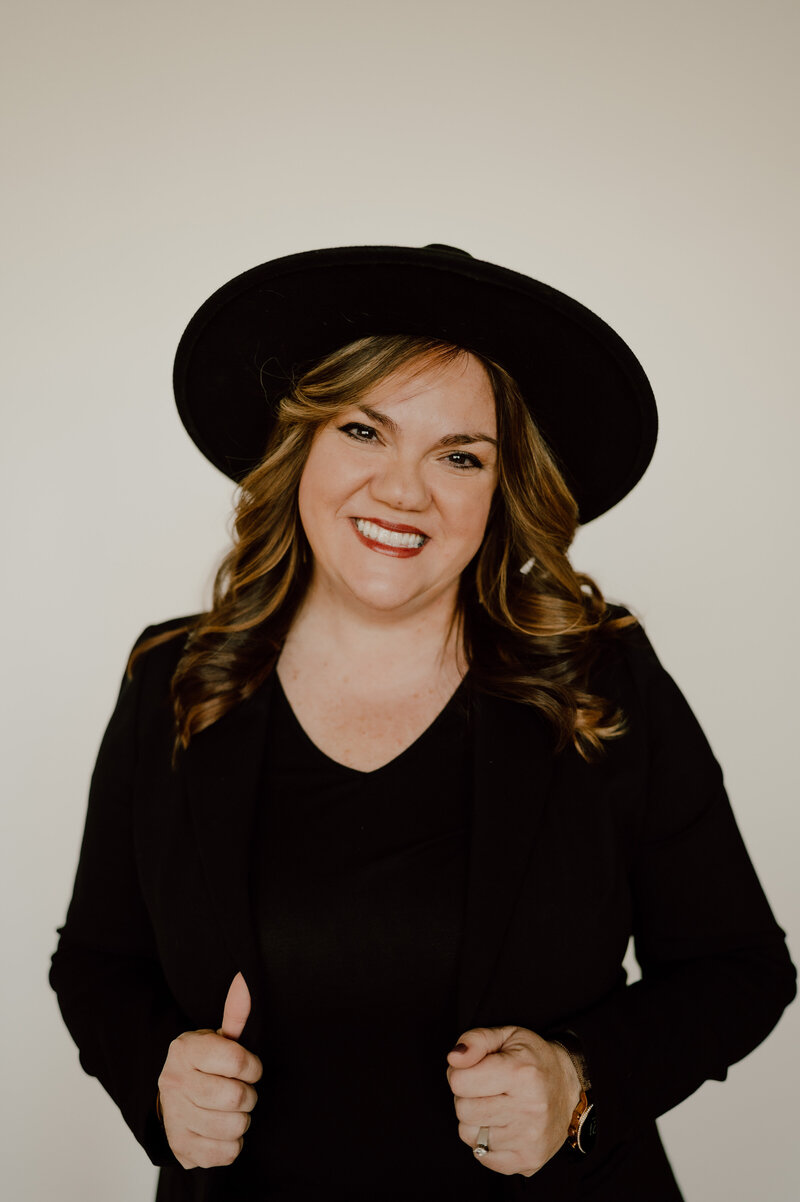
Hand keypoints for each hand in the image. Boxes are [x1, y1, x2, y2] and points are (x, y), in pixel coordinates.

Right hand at [157, 972, 262, 1168]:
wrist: (170, 1099)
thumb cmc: (204, 1065)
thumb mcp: (217, 1036)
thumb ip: (236, 1014)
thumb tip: (245, 981)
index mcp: (186, 1049)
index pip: (238, 1060)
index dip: (253, 1067)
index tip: (250, 1068)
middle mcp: (175, 1082)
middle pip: (237, 1097)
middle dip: (249, 1095)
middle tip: (241, 1091)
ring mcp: (176, 1117)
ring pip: (234, 1127)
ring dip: (242, 1120)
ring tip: (232, 1110)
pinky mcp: (181, 1148)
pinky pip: (226, 1153)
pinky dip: (233, 1144)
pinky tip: (223, 1130)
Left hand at [446, 1026, 579, 1176]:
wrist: (569, 1090)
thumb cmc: (533, 1060)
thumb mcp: (507, 1035)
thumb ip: (475, 1040)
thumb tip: (454, 1058)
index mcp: (522, 1073)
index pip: (459, 1081)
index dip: (460, 1072)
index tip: (476, 1069)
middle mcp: (529, 1109)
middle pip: (463, 1109)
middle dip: (467, 1096)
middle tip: (486, 1088)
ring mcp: (530, 1139)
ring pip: (469, 1135)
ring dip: (476, 1120)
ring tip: (496, 1105)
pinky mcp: (528, 1161)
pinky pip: (482, 1156)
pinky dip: (486, 1141)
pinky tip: (503, 1125)